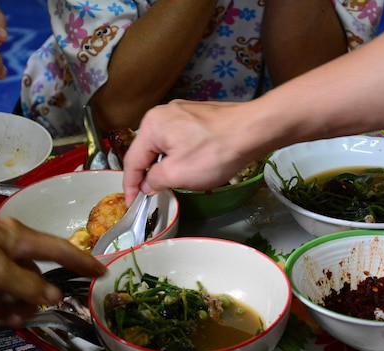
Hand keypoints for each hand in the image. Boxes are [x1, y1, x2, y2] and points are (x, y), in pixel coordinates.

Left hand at [0, 215, 105, 326]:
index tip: (101, 273)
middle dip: (26, 300)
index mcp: (21, 238)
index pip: (60, 250)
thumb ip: (29, 286)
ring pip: (12, 288)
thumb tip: (55, 297)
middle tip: (17, 318)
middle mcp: (10, 246)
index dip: (82, 262)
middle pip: (33, 278)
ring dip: (3, 305)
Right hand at [122, 100, 259, 205]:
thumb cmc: (214, 152)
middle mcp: (163, 113)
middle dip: (147, 175)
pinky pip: (180, 139)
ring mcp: (183, 112)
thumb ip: (155, 180)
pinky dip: (180, 156)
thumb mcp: (177, 174)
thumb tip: (147, 184)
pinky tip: (190, 167)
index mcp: (152, 125)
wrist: (253, 130)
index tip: (132, 205)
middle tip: (150, 197)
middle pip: (147, 151)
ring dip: (165, 166)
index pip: (132, 160)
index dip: (130, 186)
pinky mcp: (199, 116)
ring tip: (169, 185)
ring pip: (165, 145)